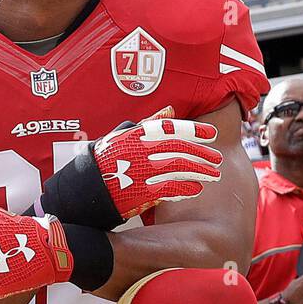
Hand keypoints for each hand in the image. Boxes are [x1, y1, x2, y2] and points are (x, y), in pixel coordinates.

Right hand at [92, 118, 222, 218]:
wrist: (85, 190)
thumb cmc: (104, 161)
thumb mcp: (121, 136)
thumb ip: (147, 124)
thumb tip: (170, 111)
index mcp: (136, 135)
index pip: (171, 129)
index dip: (193, 131)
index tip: (211, 135)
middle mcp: (140, 151)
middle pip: (179, 149)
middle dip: (202, 154)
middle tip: (217, 159)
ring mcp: (141, 171)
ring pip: (179, 168)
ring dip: (199, 171)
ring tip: (213, 175)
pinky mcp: (140, 191)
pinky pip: (169, 188)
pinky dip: (185, 188)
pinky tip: (196, 188)